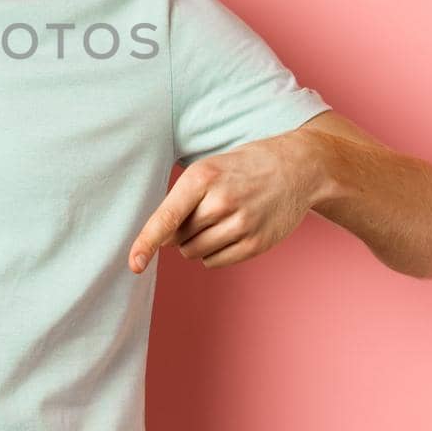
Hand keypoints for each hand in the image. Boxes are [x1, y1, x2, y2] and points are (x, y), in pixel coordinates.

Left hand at [128, 131, 315, 272]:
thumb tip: (163, 240)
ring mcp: (241, 224)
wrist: (298, 167)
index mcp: (202, 178)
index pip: (167, 218)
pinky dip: (214, 252)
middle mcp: (221, 202)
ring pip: (195, 252)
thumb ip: (182, 200)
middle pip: (178, 238)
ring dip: (197, 243)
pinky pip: (215, 261)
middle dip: (182, 231)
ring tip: (219, 218)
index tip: (134, 263)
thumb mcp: (209, 168)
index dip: (146, 242)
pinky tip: (230, 231)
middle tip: (205, 209)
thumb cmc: (243, 167)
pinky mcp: (256, 243)